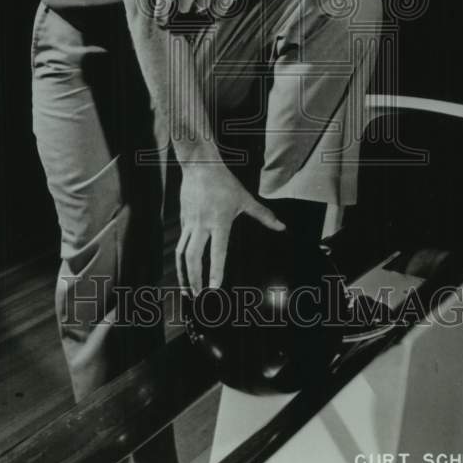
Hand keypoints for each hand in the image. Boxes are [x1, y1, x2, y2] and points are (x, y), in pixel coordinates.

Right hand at [177, 162, 284, 292]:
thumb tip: (281, 226)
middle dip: (193, 279)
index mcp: (220, 222)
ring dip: (183, 274)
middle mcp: (202, 225)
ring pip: (182, 253)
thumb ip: (263, 215)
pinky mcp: (183, 220)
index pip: (217, 252)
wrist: (200, 166)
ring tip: (186, 289)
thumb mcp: (245, 199)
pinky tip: (185, 268)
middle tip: (197, 296)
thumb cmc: (225, 182)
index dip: (215, 271)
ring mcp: (190, 223)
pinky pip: (181, 242)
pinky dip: (181, 259)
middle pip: (193, 257)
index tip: (213, 288)